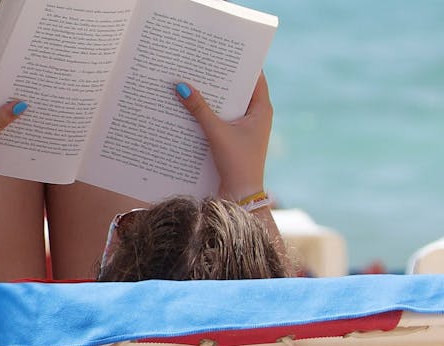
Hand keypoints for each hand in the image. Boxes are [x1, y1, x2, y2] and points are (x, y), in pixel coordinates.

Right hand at [176, 73, 270, 198]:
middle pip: (238, 90)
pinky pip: (221, 119)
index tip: (224, 52)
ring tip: (192, 82)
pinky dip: (208, 113)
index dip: (241, 64)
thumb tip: (181, 86)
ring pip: (227, 105)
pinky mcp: (234, 139)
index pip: (255, 77)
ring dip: (212, 97)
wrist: (240, 196)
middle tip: (201, 64)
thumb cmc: (237, 163)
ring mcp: (245, 128)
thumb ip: (199, 109)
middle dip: (220, 79)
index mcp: (262, 109)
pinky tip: (190, 108)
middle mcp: (256, 116)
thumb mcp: (217, 132)